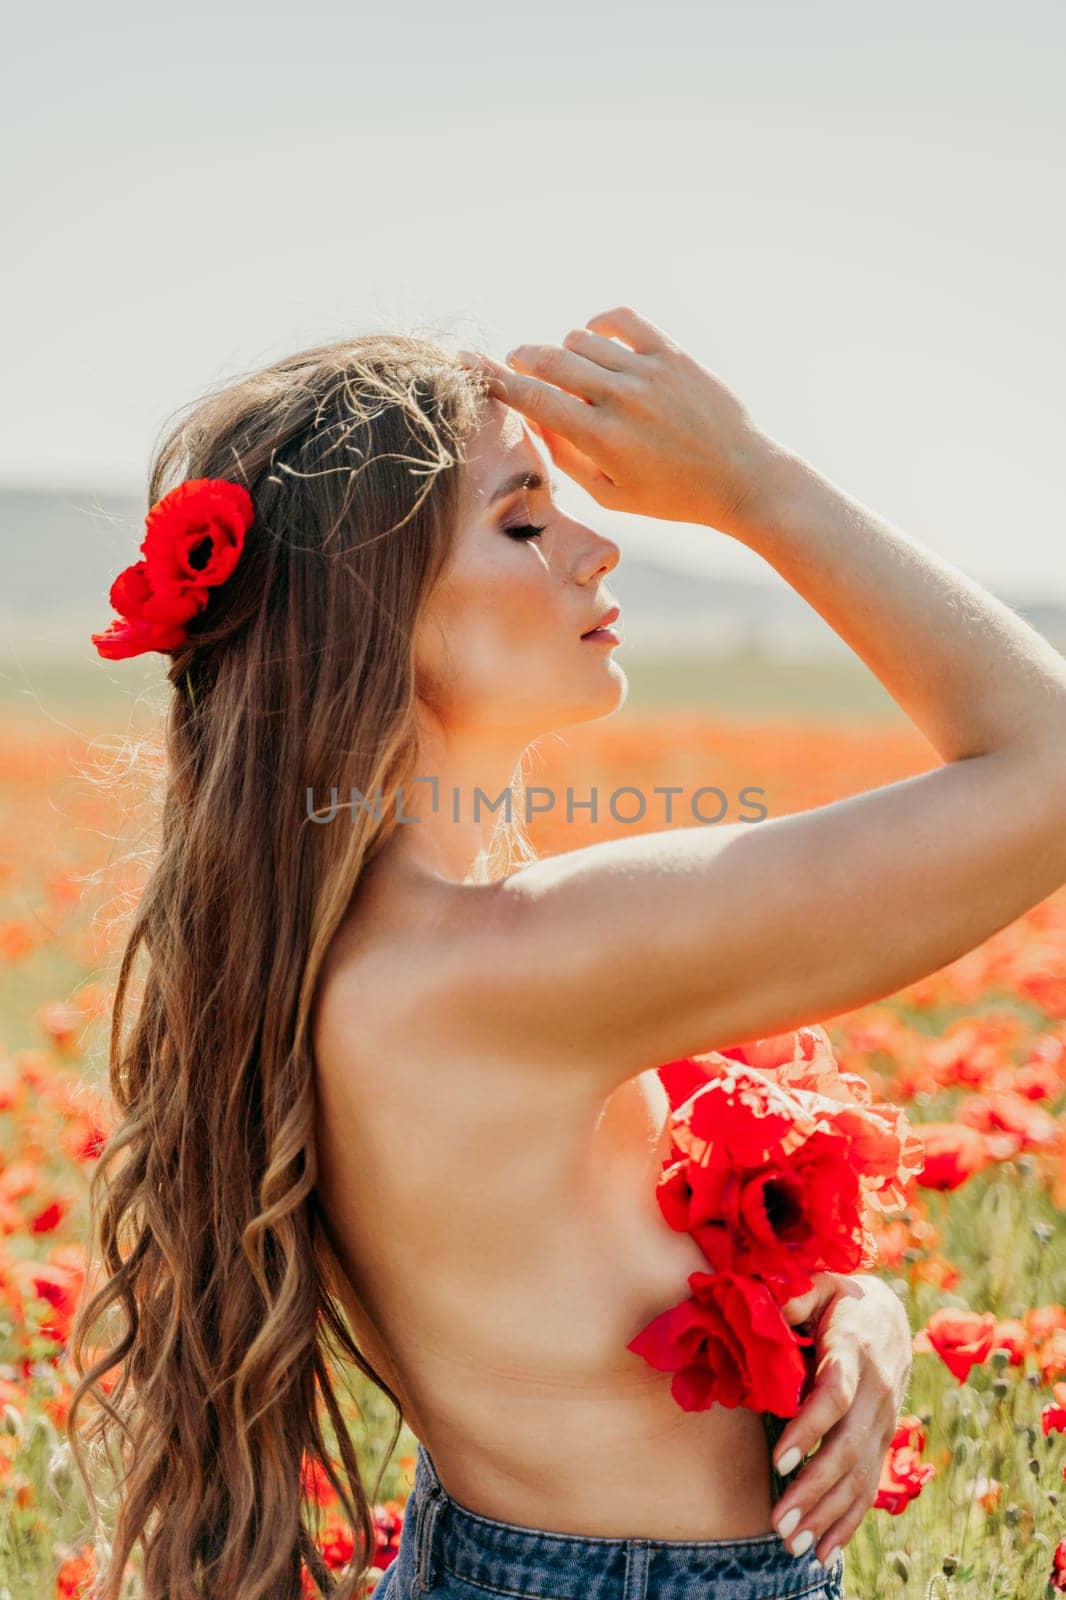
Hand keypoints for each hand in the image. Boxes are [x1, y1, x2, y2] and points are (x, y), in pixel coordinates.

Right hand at [456, 305, 785, 534]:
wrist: (742, 478)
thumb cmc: (672, 498)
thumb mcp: (611, 495)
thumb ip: (567, 458)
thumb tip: (534, 419)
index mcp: (601, 439)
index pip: (531, 398)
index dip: (493, 379)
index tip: (467, 363)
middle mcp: (621, 399)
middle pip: (548, 360)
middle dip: (524, 360)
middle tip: (520, 368)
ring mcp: (648, 372)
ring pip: (580, 340)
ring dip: (565, 352)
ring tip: (574, 374)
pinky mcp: (672, 354)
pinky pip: (620, 320)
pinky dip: (598, 326)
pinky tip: (597, 341)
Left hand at [768, 1272, 912, 1568]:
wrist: (888, 1314)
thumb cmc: (836, 1297)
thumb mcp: (817, 1283)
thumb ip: (794, 1296)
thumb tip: (770, 1312)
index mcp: (855, 1349)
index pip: (834, 1397)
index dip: (808, 1429)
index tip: (778, 1459)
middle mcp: (875, 1392)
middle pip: (847, 1448)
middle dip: (814, 1489)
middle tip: (779, 1522)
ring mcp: (883, 1421)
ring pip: (859, 1476)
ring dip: (827, 1514)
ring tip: (792, 1544)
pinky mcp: (881, 1442)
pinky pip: (869, 1488)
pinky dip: (848, 1523)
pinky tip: (824, 1553)